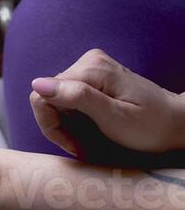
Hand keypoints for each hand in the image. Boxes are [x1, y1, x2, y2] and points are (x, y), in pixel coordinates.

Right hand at [30, 49, 184, 155]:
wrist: (173, 123)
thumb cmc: (149, 126)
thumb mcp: (113, 117)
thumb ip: (77, 98)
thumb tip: (38, 84)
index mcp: (91, 69)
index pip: (42, 96)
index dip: (52, 127)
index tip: (73, 145)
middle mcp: (87, 62)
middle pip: (46, 97)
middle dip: (58, 127)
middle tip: (80, 147)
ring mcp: (90, 68)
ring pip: (53, 99)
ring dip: (64, 126)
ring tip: (85, 141)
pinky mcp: (92, 77)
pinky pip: (65, 98)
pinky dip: (72, 120)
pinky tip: (88, 129)